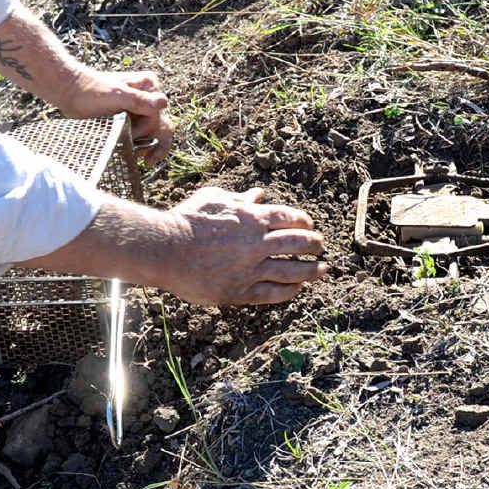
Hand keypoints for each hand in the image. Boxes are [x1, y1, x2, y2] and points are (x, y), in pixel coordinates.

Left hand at [58, 67, 173, 163]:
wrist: (71, 93)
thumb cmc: (91, 90)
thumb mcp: (116, 96)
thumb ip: (140, 101)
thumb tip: (164, 103)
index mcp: (149, 86)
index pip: (158, 115)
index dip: (146, 129)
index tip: (129, 134)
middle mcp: (149, 97)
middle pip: (161, 126)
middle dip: (153, 144)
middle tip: (147, 161)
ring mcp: (140, 109)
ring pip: (154, 134)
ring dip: (146, 147)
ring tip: (135, 156)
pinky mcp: (132, 119)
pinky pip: (143, 137)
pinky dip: (140, 147)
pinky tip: (134, 155)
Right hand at [164, 186, 326, 305]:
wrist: (165, 250)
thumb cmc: (186, 220)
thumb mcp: (213, 198)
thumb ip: (239, 198)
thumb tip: (258, 195)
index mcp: (252, 218)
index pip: (290, 218)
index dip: (304, 221)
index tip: (310, 224)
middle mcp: (256, 244)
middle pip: (298, 243)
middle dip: (314, 244)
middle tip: (321, 245)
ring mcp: (250, 269)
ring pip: (292, 271)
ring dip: (311, 270)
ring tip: (323, 269)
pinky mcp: (240, 291)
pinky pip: (273, 293)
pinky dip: (289, 291)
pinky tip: (297, 289)